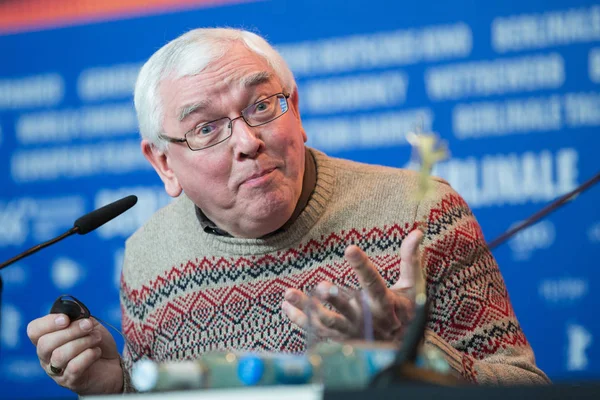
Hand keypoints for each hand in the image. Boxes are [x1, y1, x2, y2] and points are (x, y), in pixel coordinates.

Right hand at [27, 314, 122, 394]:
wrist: (113, 363)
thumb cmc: (97, 342)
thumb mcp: (89, 324)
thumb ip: (79, 316)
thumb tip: (73, 311)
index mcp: (48, 339)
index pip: (34, 330)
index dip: (48, 323)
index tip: (66, 318)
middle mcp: (47, 357)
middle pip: (45, 343)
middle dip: (71, 331)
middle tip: (88, 326)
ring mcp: (57, 371)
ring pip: (60, 355)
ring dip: (83, 342)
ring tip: (97, 338)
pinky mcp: (71, 381)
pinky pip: (74, 367)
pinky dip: (88, 355)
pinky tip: (97, 351)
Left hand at [282, 229, 422, 342]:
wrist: (400, 349)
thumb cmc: (405, 312)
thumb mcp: (412, 287)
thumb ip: (410, 259)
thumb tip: (418, 231)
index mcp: (384, 303)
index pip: (374, 282)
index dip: (362, 266)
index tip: (350, 249)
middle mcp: (365, 319)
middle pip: (347, 310)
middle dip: (334, 299)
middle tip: (321, 286)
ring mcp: (350, 331)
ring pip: (326, 322)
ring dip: (306, 309)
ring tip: (289, 294)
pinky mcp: (339, 339)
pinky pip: (316, 331)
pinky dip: (299, 319)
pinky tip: (286, 306)